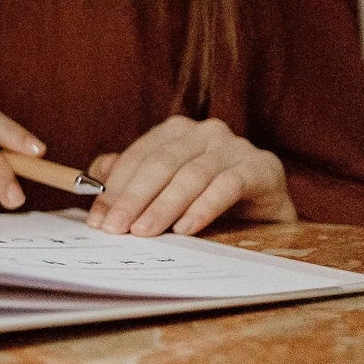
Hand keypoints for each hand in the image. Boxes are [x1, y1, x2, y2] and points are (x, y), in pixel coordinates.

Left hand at [85, 117, 295, 237]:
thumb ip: (132, 179)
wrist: (268, 214)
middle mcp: (205, 133)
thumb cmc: (211, 199)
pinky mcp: (261, 168)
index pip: (138, 157)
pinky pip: (228, 185)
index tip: (98, 220)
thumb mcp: (167, 189)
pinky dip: (204, 207)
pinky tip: (186, 228)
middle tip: (115, 228)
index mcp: (177, 132)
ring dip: (164, 206)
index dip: (115, 189)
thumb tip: (94, 177)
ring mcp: (235, 147)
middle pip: (161, 164)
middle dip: (134, 198)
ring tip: (144, 232)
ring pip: (191, 175)